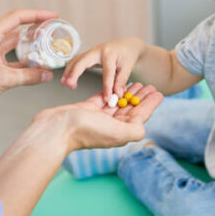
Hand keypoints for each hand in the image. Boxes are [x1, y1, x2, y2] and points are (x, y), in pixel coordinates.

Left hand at [0, 9, 57, 114]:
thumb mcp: (4, 79)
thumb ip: (29, 76)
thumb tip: (48, 75)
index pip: (17, 17)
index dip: (37, 14)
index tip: (53, 16)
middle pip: (18, 27)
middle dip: (37, 28)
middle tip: (54, 30)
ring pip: (17, 44)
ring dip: (32, 45)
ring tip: (48, 46)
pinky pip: (14, 58)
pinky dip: (26, 61)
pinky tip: (38, 66)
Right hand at [32, 82, 162, 151]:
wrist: (55, 130)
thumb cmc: (85, 131)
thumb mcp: (117, 132)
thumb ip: (134, 130)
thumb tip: (142, 126)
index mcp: (121, 131)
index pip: (140, 116)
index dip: (150, 104)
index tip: (159, 92)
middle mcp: (112, 125)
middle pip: (131, 109)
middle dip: (141, 97)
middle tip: (150, 85)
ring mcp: (100, 117)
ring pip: (118, 103)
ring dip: (129, 93)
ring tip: (137, 83)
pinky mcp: (88, 109)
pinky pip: (104, 98)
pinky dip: (112, 91)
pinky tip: (118, 85)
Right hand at [61, 37, 144, 101]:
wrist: (127, 44)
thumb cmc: (128, 55)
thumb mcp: (128, 67)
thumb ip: (122, 81)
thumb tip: (117, 95)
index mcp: (110, 54)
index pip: (107, 73)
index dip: (107, 87)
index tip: (106, 99)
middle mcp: (98, 51)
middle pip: (83, 61)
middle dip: (75, 72)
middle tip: (69, 84)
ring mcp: (92, 51)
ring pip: (77, 59)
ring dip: (69, 71)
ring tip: (64, 83)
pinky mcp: (89, 54)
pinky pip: (77, 60)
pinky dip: (70, 69)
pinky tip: (67, 78)